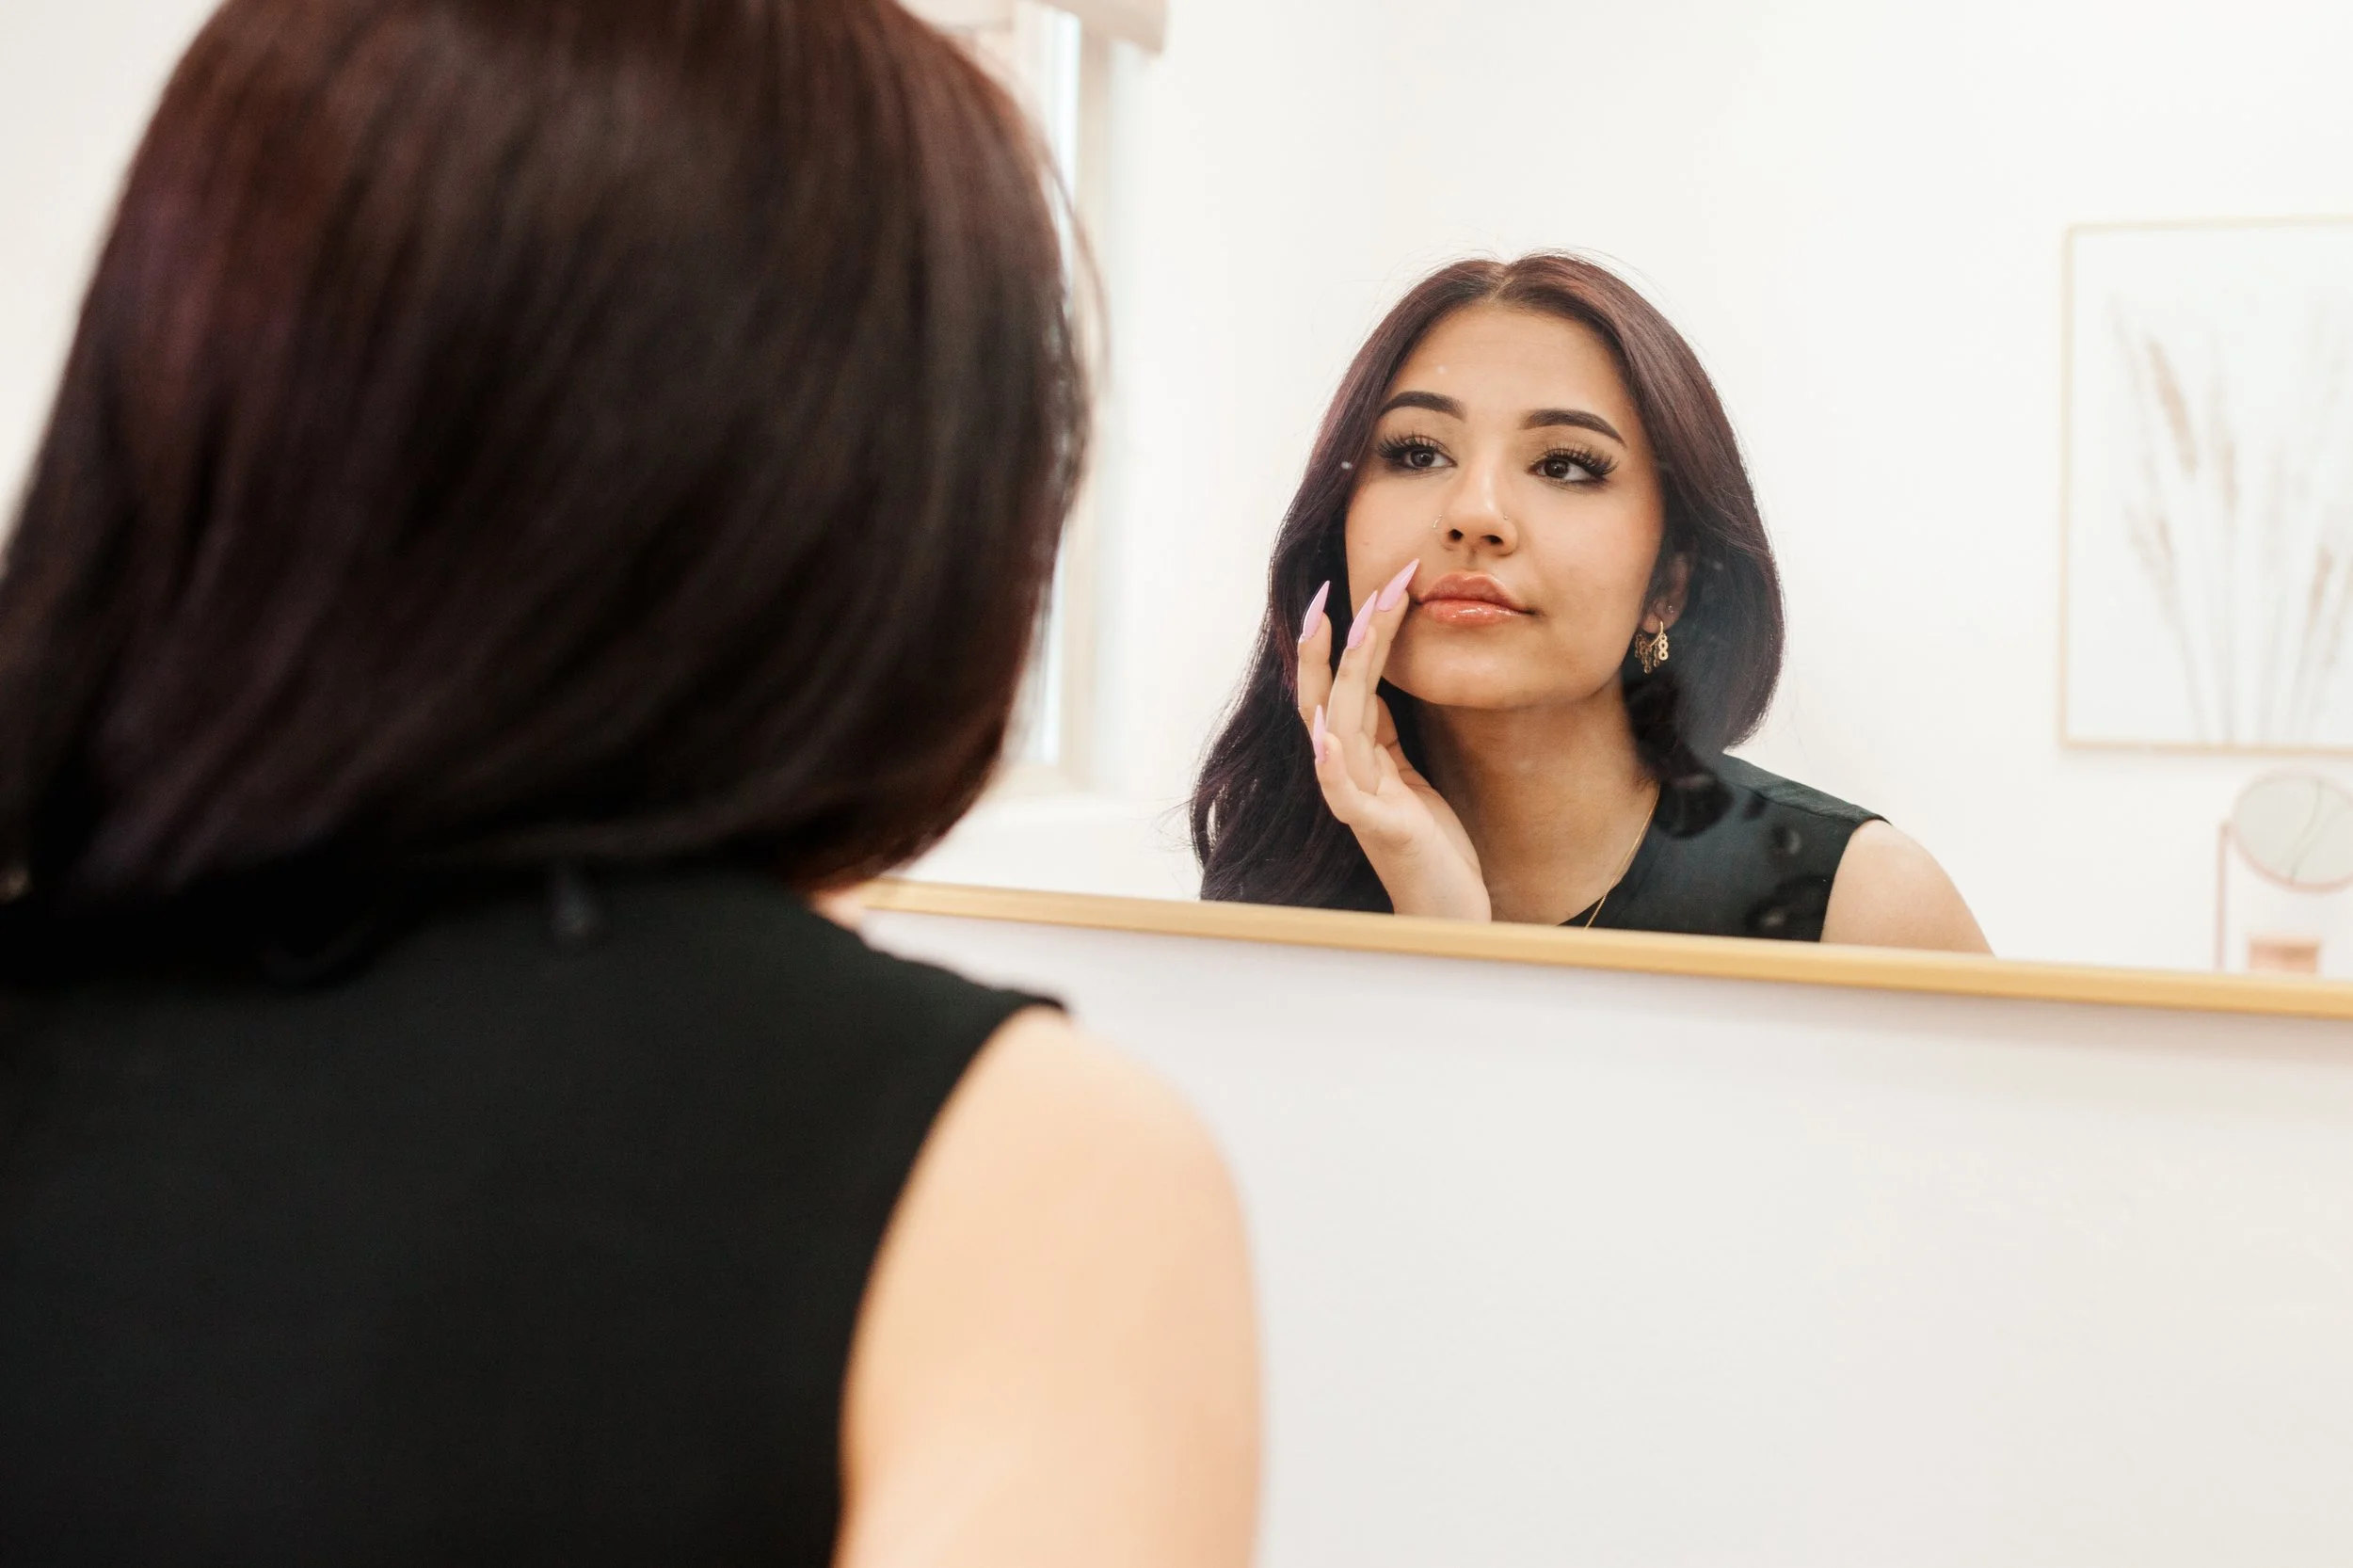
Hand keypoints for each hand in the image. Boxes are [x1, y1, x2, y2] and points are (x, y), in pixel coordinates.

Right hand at [1295, 564, 1490, 920]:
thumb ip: (1383, 733)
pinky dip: (1330, 762)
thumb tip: (1375, 678)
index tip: (1372, 583)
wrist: (1447, 907)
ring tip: (1357, 625)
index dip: (1353, 632)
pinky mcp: (1376, 828)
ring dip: (1346, 672)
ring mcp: (1356, 798)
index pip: (1344, 680)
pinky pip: (1343, 790)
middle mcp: (1344, 769)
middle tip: (1375, 582)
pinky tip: (1326, 735)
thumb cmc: (1429, 842)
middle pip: (1333, 689)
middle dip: (1349, 634)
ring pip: (1338, 722)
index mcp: (1355, 753)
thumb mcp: (1407, 773)